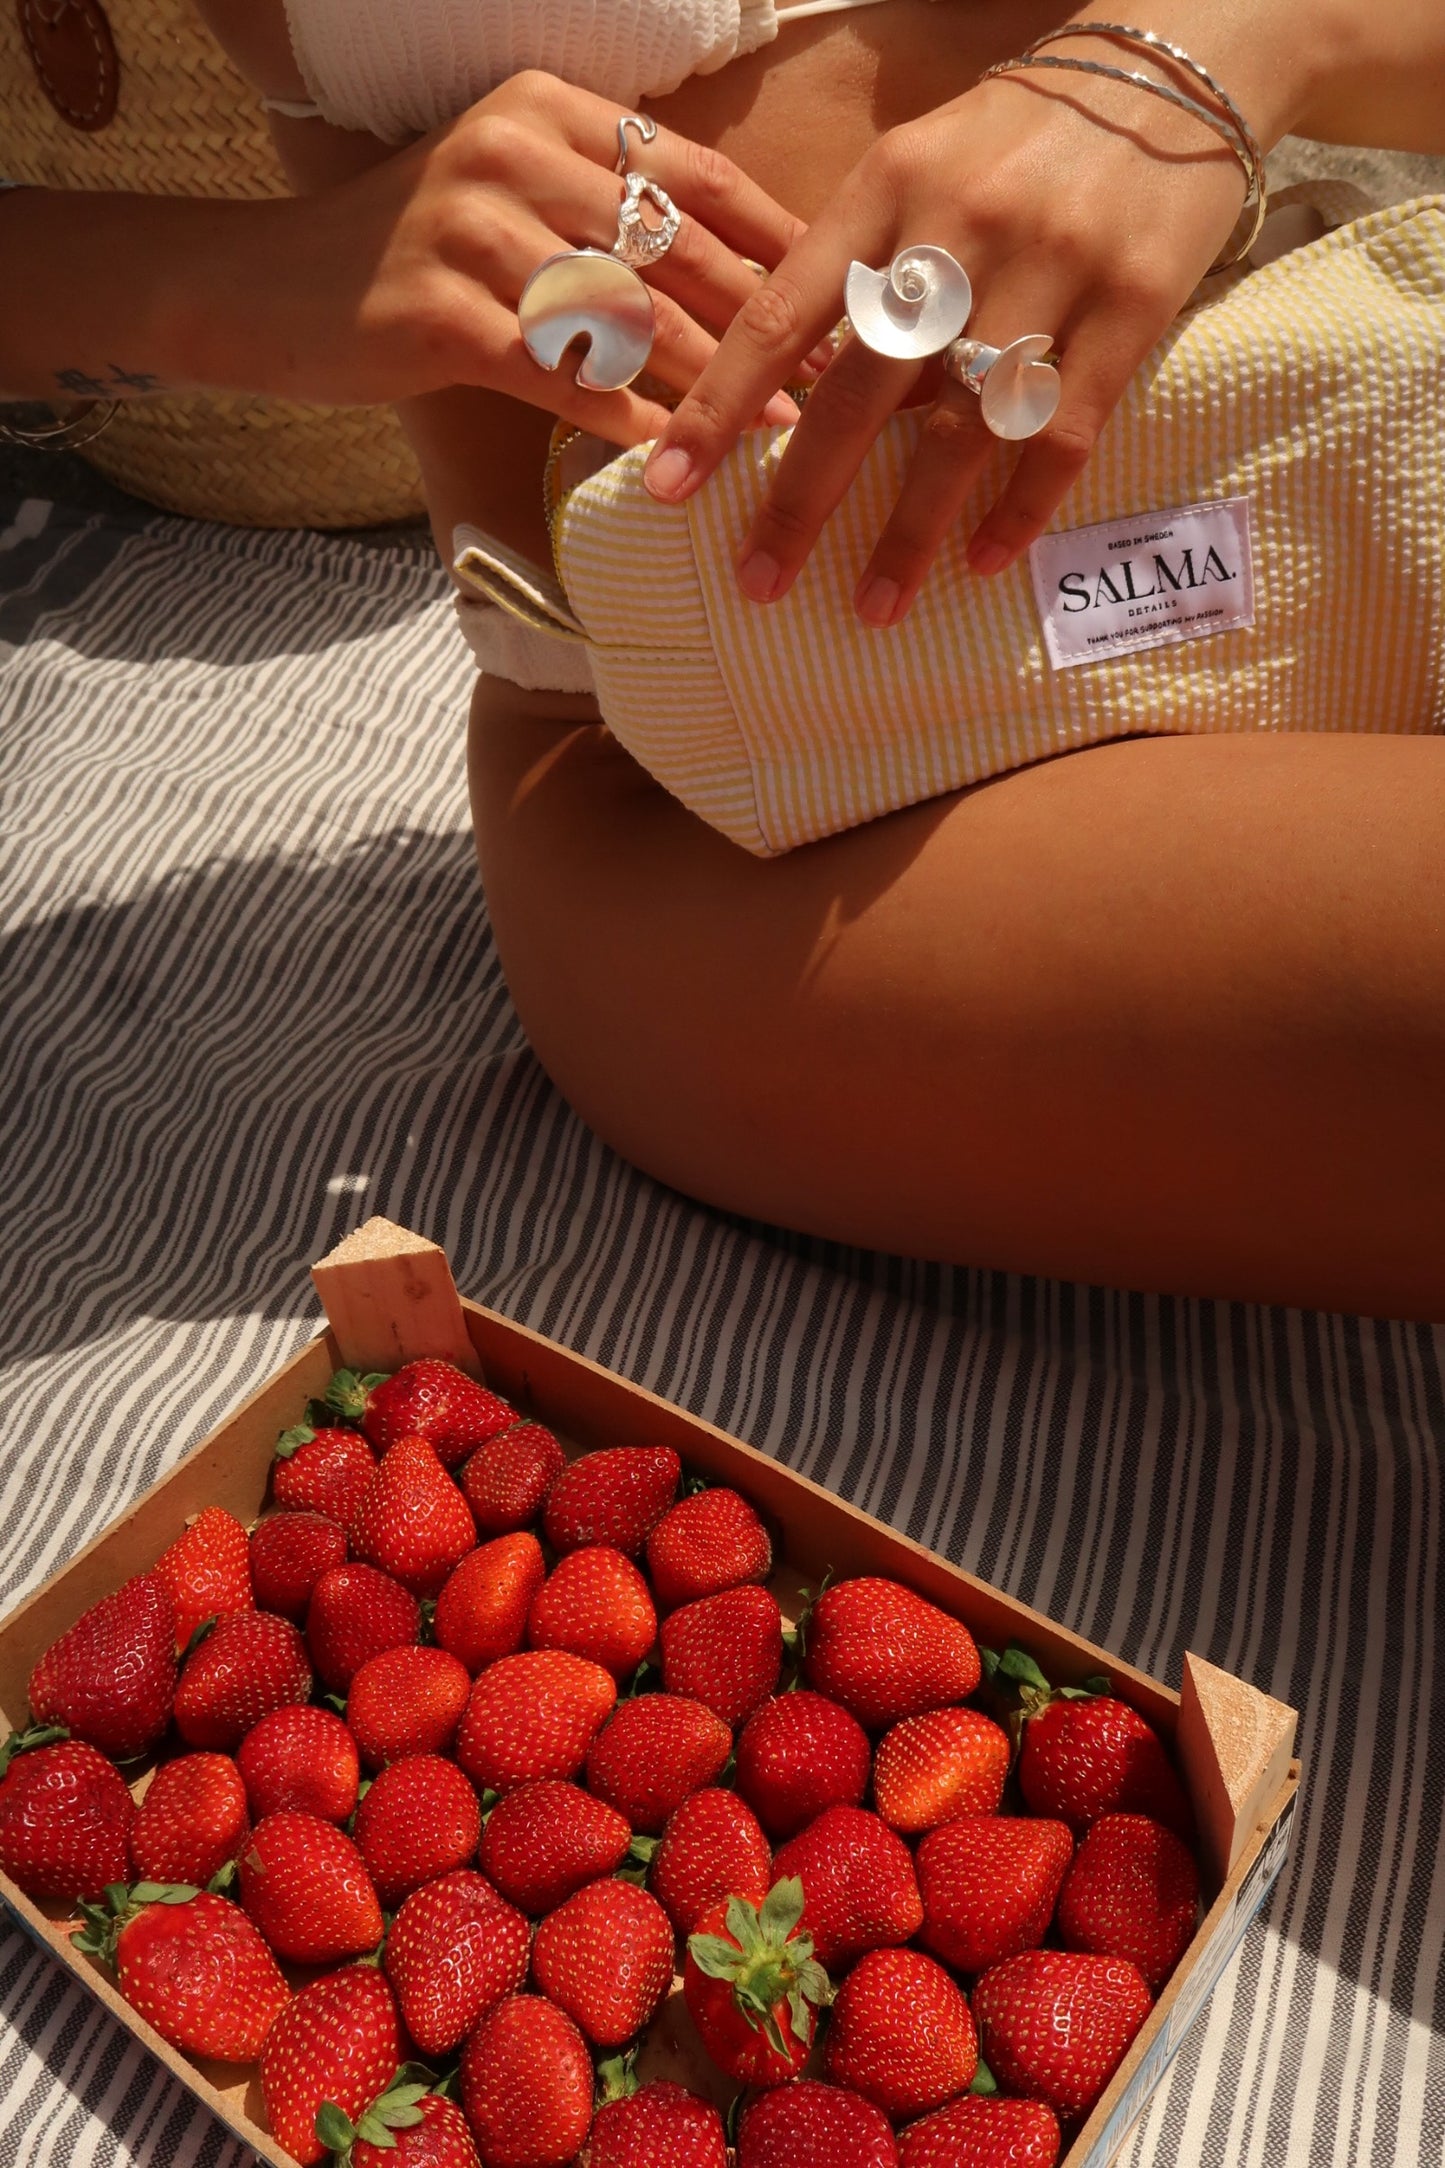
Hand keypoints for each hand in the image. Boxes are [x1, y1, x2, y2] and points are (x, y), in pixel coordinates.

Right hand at [268, 70, 806, 442]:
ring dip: (712, 385)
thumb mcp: (511, 195)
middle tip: (835, 383)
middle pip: (674, 248)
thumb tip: (733, 278)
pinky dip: (626, 424)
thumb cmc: (414, 256)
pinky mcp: (440, 313)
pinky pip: (560, 379)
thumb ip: (606, 213)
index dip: (777, 241)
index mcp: (547, 110)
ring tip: (779, 434)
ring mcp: (473, 230)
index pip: (694, 172)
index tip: (843, 298)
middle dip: (764, 323)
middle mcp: (514, 152)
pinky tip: (677, 462)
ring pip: (627, 319)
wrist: (271, 288)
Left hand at [640, 67, 1256, 617]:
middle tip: (759, 579)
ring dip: (910, 531)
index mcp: (886, 190)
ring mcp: (1050, 268)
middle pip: (859, 390)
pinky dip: (1021, 507)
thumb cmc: (1019, 138)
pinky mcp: (1133, 306)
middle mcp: (959, 230)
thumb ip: (863, 271)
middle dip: (802, 498)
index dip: (719, 409)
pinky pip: (1063, 431)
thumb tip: (799, 403)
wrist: (1175, 67)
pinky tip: (984, 561)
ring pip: (960, 427)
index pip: (780, 315)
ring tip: (874, 605)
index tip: (671, 488)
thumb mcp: (919, 171)